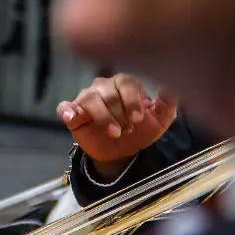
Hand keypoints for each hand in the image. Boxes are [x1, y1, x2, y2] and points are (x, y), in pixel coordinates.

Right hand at [56, 74, 177, 178]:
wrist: (122, 152)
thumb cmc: (140, 131)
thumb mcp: (159, 121)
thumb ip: (167, 104)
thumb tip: (170, 87)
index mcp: (124, 84)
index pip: (126, 82)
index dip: (132, 100)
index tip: (138, 119)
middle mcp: (103, 87)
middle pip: (108, 91)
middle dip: (120, 113)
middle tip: (127, 129)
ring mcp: (86, 98)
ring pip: (90, 98)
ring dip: (103, 117)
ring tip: (114, 132)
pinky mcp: (72, 113)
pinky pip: (64, 107)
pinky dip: (67, 111)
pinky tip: (73, 117)